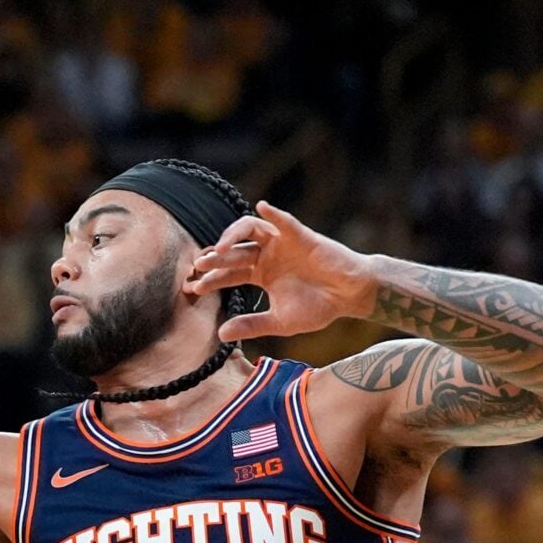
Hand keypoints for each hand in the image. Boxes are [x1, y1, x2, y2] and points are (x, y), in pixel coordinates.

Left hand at [186, 202, 378, 342]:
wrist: (350, 297)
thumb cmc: (318, 307)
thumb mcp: (279, 321)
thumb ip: (251, 325)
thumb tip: (220, 335)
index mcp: (260, 274)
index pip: (229, 274)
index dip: (210, 279)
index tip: (192, 288)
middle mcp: (267, 255)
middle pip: (234, 252)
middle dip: (215, 258)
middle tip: (198, 266)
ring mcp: (282, 244)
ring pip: (251, 230)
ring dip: (233, 235)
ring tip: (219, 249)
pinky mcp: (302, 236)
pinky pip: (286, 221)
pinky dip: (275, 214)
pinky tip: (262, 207)